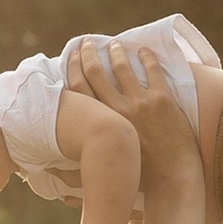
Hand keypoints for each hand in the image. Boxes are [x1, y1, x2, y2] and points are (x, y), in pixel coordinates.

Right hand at [69, 35, 197, 186]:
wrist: (172, 180)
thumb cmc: (136, 181)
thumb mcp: (101, 174)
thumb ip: (73, 175)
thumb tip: (49, 174)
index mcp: (99, 123)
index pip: (78, 88)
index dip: (73, 67)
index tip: (72, 55)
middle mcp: (117, 109)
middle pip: (96, 72)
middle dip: (89, 53)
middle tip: (87, 42)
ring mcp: (141, 103)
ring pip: (122, 67)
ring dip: (115, 52)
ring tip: (113, 44)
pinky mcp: (163, 101)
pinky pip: (153, 71)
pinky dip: (146, 58)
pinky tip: (142, 50)